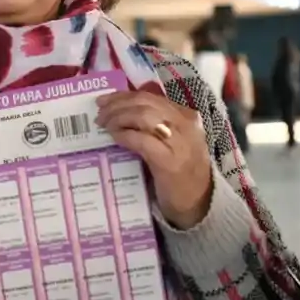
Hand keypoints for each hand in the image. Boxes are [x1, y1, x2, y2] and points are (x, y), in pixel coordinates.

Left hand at [96, 91, 213, 229]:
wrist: (199, 203)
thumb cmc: (182, 172)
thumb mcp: (173, 141)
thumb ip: (155, 125)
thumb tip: (122, 111)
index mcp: (185, 116)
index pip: (150, 96)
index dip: (123, 96)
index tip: (104, 100)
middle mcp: (185, 124)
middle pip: (145, 103)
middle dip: (117, 105)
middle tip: (99, 113)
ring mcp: (179, 142)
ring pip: (143, 116)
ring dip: (118, 117)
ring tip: (104, 125)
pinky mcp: (170, 161)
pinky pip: (142, 140)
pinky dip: (125, 135)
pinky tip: (115, 137)